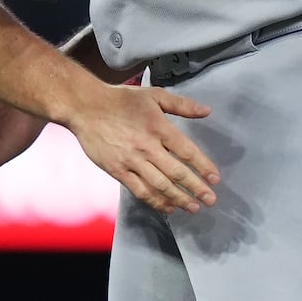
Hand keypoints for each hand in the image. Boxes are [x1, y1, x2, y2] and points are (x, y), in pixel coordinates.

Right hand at [66, 84, 219, 215]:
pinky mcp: (117, 170)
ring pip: (160, 185)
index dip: (203, 167)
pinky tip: (167, 206)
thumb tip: (206, 111)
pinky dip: (155, 201)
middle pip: (176, 172)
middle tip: (210, 200)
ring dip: (179, 198)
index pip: (186, 151)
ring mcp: (131, 160)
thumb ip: (181, 104)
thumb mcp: (153, 95)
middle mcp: (147, 146)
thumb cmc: (120, 99)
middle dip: (196, 188)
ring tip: (193, 207)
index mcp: (158, 126)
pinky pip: (140, 190)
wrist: (86, 106)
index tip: (215, 179)